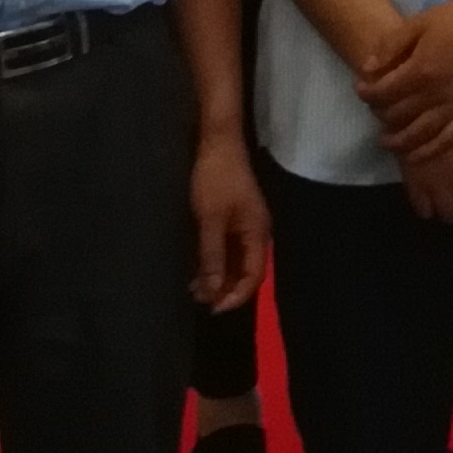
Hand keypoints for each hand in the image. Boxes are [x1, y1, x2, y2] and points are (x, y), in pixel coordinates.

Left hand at [188, 130, 271, 310]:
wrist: (217, 143)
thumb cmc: (215, 181)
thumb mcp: (211, 221)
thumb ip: (213, 257)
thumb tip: (214, 291)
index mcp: (258, 233)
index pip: (254, 276)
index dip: (236, 296)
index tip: (213, 308)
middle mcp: (257, 232)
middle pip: (247, 271)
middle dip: (225, 289)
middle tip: (199, 300)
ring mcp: (246, 225)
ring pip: (237, 261)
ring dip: (219, 277)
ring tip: (195, 289)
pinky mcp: (234, 218)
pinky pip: (229, 249)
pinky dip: (216, 262)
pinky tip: (199, 269)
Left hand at [356, 0, 452, 155]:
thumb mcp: (419, 22)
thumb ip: (391, 45)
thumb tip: (368, 69)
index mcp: (421, 70)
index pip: (384, 92)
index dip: (366, 93)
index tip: (360, 88)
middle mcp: (436, 94)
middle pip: (398, 114)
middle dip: (380, 112)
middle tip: (374, 107)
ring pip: (420, 134)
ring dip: (398, 141)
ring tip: (385, 141)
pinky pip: (447, 140)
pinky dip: (429, 151)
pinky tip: (415, 155)